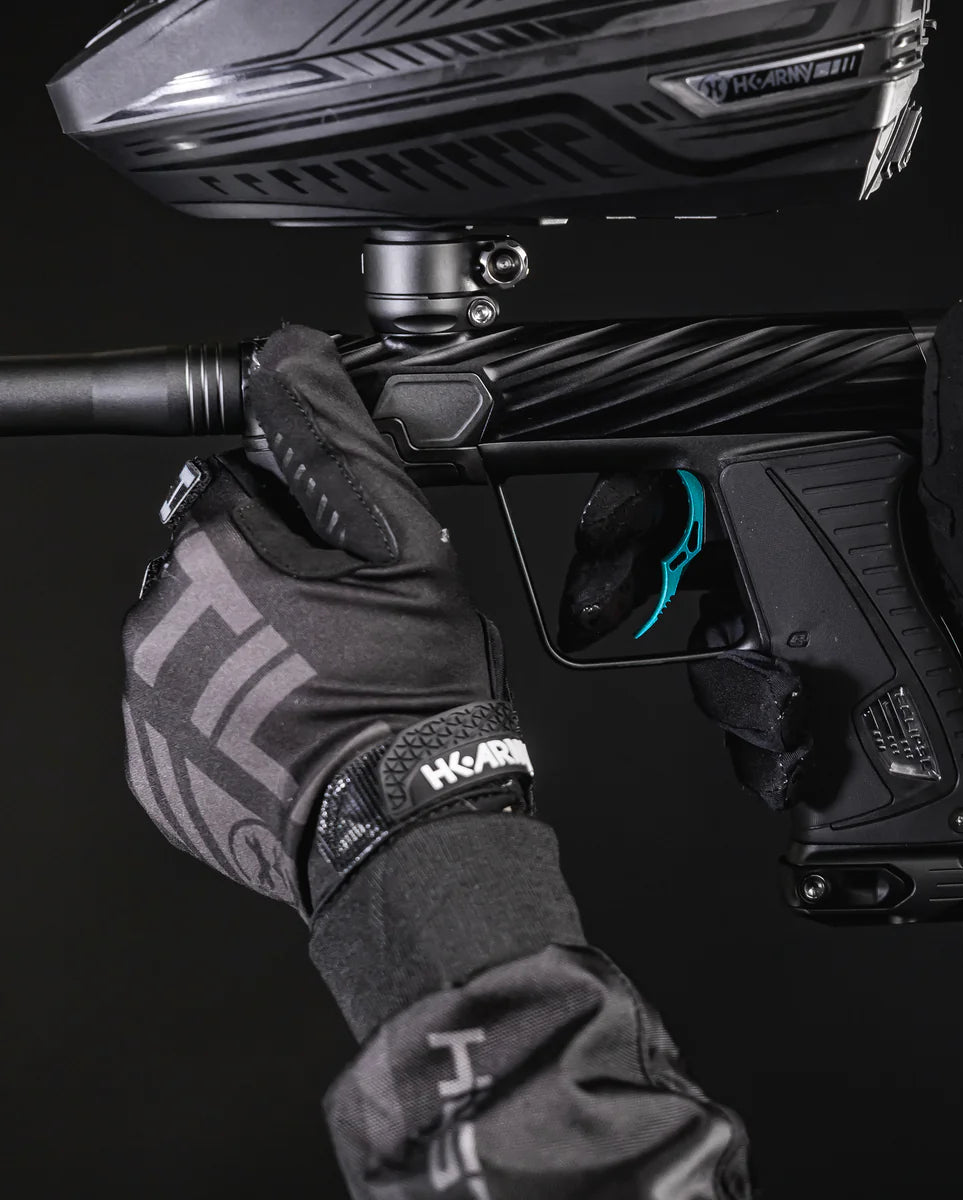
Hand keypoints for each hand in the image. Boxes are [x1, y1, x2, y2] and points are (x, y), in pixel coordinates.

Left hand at [121, 326, 530, 918]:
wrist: (402, 827)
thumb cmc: (408, 693)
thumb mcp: (402, 548)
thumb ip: (337, 441)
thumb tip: (290, 356)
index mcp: (213, 556)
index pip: (239, 487)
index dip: (305, 522)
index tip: (347, 569)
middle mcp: (156, 624)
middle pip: (212, 563)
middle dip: (270, 582)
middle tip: (342, 633)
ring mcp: (145, 704)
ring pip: (196, 636)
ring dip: (247, 646)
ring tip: (319, 686)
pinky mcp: (150, 767)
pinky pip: (183, 708)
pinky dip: (226, 708)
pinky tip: (287, 727)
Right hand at [560, 300, 962, 831]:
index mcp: (834, 517)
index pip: (710, 493)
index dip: (642, 506)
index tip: (605, 533)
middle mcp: (810, 579)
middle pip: (682, 581)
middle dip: (633, 597)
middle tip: (601, 615)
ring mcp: (807, 652)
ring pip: (712, 667)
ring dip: (731, 695)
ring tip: (790, 710)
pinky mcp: (813, 719)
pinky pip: (750, 737)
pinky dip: (762, 753)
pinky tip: (802, 753)